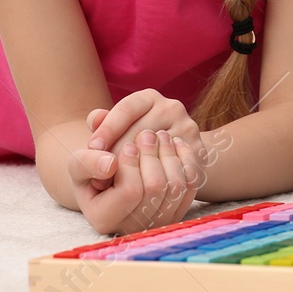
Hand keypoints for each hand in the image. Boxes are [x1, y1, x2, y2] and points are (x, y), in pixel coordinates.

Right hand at [75, 129, 202, 235]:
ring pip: (176, 186)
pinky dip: (186, 160)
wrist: (111, 177)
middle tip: (147, 134)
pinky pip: (191, 184)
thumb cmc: (92, 170)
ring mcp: (158, 221)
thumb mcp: (78, 165)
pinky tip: (175, 144)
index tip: (129, 146)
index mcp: (105, 219)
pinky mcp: (177, 210)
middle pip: (156, 188)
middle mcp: (134, 227)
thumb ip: (86, 162)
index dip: (131, 164)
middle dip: (152, 155)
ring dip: (170, 155)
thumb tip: (110, 164)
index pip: (130, 191)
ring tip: (159, 135)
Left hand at [85, 89, 209, 189]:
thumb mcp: (113, 129)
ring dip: (136, 172)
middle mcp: (173, 108)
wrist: (165, 155)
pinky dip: (158, 182)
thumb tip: (95, 128)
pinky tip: (140, 194)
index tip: (93, 148)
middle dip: (118, 155)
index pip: (127, 109)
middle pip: (140, 132)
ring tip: (116, 185)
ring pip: (158, 153)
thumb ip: (100, 124)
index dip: (108, 129)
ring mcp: (189, 129)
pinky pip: (175, 168)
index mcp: (149, 97)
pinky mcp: (199, 152)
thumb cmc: (129, 141)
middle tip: (99, 175)